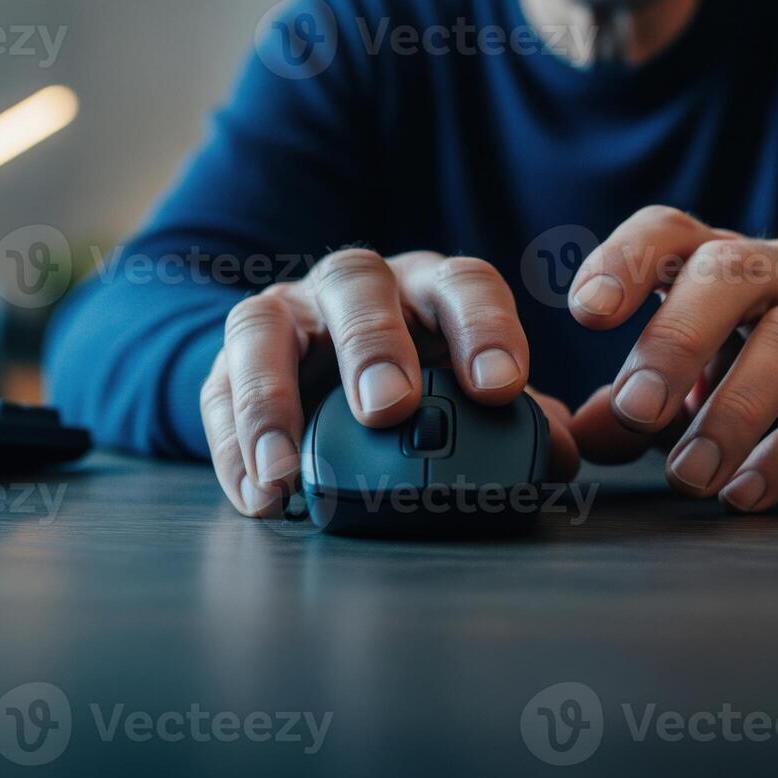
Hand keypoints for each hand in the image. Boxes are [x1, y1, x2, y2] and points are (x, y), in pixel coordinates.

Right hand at [200, 249, 579, 515]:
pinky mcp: (226, 356)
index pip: (463, 283)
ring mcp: (286, 314)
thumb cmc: (417, 379)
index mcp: (429, 288)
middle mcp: (356, 286)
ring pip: (263, 325)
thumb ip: (516, 422)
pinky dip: (230, 444)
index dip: (484, 328)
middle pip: (359, 286)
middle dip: (373, 346)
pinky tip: (256, 494)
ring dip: (271, 397)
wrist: (323, 370)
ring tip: (287, 469)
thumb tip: (562, 457)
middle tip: (388, 409)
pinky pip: (215, 389)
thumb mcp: (468, 395)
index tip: (498, 388)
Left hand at [564, 207, 777, 511]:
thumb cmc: (766, 377)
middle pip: (728, 273)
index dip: (623, 261)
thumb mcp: (690, 388)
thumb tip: (579, 437)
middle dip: (675, 340)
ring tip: (691, 476)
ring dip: (733, 412)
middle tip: (635, 412)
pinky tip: (751, 491)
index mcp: (717, 261)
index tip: (586, 313)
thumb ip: (632, 407)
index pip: (667, 232)